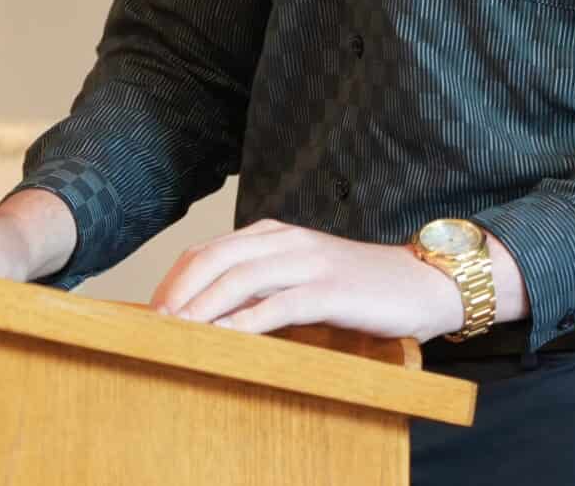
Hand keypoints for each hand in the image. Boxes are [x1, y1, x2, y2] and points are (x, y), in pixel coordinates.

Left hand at [146, 218, 465, 340]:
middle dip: (179, 292)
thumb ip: (262, 286)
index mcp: (275, 234)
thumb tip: (211, 314)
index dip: (176, 279)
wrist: (422, 283)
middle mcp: (287, 241)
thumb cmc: (359, 288)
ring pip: (240, 279)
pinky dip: (245, 323)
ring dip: (202, 308)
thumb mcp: (302, 278)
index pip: (209, 250)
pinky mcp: (330, 291)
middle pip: (215, 259)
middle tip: (153, 325)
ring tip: (176, 333)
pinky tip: (223, 340)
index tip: (151, 311)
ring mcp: (309, 263)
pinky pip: (278, 305)